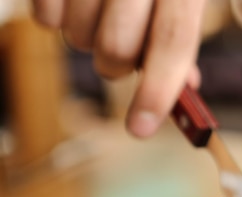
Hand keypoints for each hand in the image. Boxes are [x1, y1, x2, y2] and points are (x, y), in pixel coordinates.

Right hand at [31, 0, 206, 137]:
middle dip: (118, 67)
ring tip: (99, 15)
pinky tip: (73, 2)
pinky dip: (55, 19)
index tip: (141, 129)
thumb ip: (181, 33)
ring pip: (78, 36)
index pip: (172, 42)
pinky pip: (43, 16)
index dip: (158, 91)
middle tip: (121, 54)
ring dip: (87, 41)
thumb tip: (186, 87)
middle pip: (118, 48)